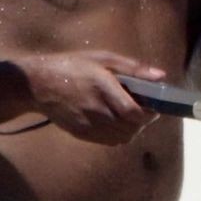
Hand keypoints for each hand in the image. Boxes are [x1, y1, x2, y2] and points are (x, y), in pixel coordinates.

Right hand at [22, 51, 167, 143]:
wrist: (39, 85)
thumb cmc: (72, 66)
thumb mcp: (102, 58)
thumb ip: (133, 68)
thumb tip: (161, 76)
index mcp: (104, 88)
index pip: (133, 112)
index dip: (148, 113)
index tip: (153, 106)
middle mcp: (97, 110)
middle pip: (130, 128)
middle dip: (142, 122)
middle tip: (142, 110)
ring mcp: (88, 125)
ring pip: (122, 138)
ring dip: (131, 129)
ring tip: (128, 116)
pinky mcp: (82, 134)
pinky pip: (109, 142)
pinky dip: (118, 135)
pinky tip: (115, 122)